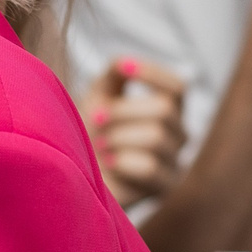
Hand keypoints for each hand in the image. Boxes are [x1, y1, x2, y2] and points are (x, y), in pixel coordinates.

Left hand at [83, 57, 187, 205]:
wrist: (74, 173)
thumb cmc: (90, 132)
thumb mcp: (99, 94)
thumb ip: (114, 72)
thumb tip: (125, 63)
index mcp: (168, 109)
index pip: (178, 87)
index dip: (154, 74)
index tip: (125, 69)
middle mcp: (178, 135)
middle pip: (164, 110)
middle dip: (122, 111)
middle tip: (96, 119)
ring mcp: (175, 162)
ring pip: (156, 138)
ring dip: (118, 138)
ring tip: (100, 145)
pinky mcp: (164, 188)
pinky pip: (150, 167)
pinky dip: (122, 162)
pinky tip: (109, 164)